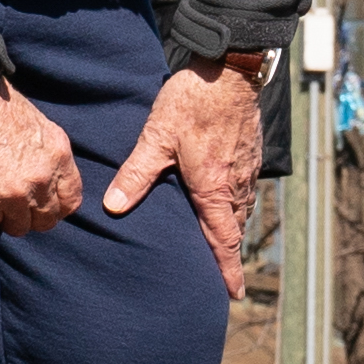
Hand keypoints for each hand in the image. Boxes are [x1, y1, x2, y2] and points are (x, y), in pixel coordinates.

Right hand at [0, 82, 80, 234]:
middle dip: (33, 216)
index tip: (44, 202)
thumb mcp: (38, 125)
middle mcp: (41, 178)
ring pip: (20, 227)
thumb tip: (48, 178)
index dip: (57, 205)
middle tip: (17, 205)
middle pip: (47, 219)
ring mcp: (14, 192)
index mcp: (58, 156)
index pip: (71, 200)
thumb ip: (48, 156)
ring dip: (9, 218)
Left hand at [103, 60, 269, 293]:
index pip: (224, 240)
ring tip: (221, 244)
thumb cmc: (193, 102)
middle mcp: (234, 184)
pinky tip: (226, 201)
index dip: (228, 269)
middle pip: (234, 229)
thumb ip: (136, 173)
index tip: (234, 294)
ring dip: (232, 229)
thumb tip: (113, 206)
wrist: (229, 69)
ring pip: (241, 210)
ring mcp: (245, 168)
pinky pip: (245, 189)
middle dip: (228, 254)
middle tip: (222, 277)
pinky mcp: (250, 153)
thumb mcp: (157, 136)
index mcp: (212, 187)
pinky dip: (236, 205)